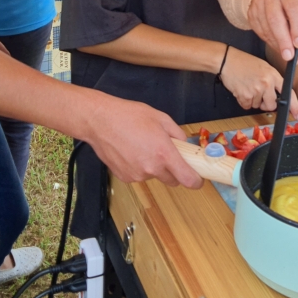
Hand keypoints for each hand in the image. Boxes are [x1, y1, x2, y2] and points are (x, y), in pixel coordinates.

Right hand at [83, 94, 202, 188]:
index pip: (187, 179)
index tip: (198, 178)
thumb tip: (185, 145)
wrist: (100, 121)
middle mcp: (151, 168)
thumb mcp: (161, 118)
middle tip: (167, 154)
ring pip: (155, 176)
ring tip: (143, 146)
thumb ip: (177, 134)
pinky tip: (131, 151)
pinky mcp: (125, 177)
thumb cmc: (130, 116)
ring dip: (154, 167)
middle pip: (172, 180)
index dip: (196, 181)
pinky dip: (139, 167)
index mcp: (164, 153)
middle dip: (174, 171)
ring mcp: (137, 175)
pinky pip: (139, 175)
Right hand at [221, 47, 297, 116]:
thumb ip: (273, 80)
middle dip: (265, 103)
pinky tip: (241, 90)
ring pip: (257, 106)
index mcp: (273, 75)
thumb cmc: (244, 62)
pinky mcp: (245, 96)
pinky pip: (247, 106)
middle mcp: (267, 83)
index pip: (288, 93)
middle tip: (258, 93)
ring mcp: (256, 90)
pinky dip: (243, 101)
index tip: (297, 114)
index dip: (294, 106)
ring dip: (252, 100)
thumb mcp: (264, 67)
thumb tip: (277, 95)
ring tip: (247, 86)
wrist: (227, 60)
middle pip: (271, 105)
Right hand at [247, 0, 297, 61]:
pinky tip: (278, 47)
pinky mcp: (251, 14)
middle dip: (283, 40)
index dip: (297, 27)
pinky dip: (270, 42)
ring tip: (286, 54)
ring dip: (277, 44)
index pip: (293, 8)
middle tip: (289, 56)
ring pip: (266, 27)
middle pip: (275, 19)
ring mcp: (257, 4)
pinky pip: (260, 32)